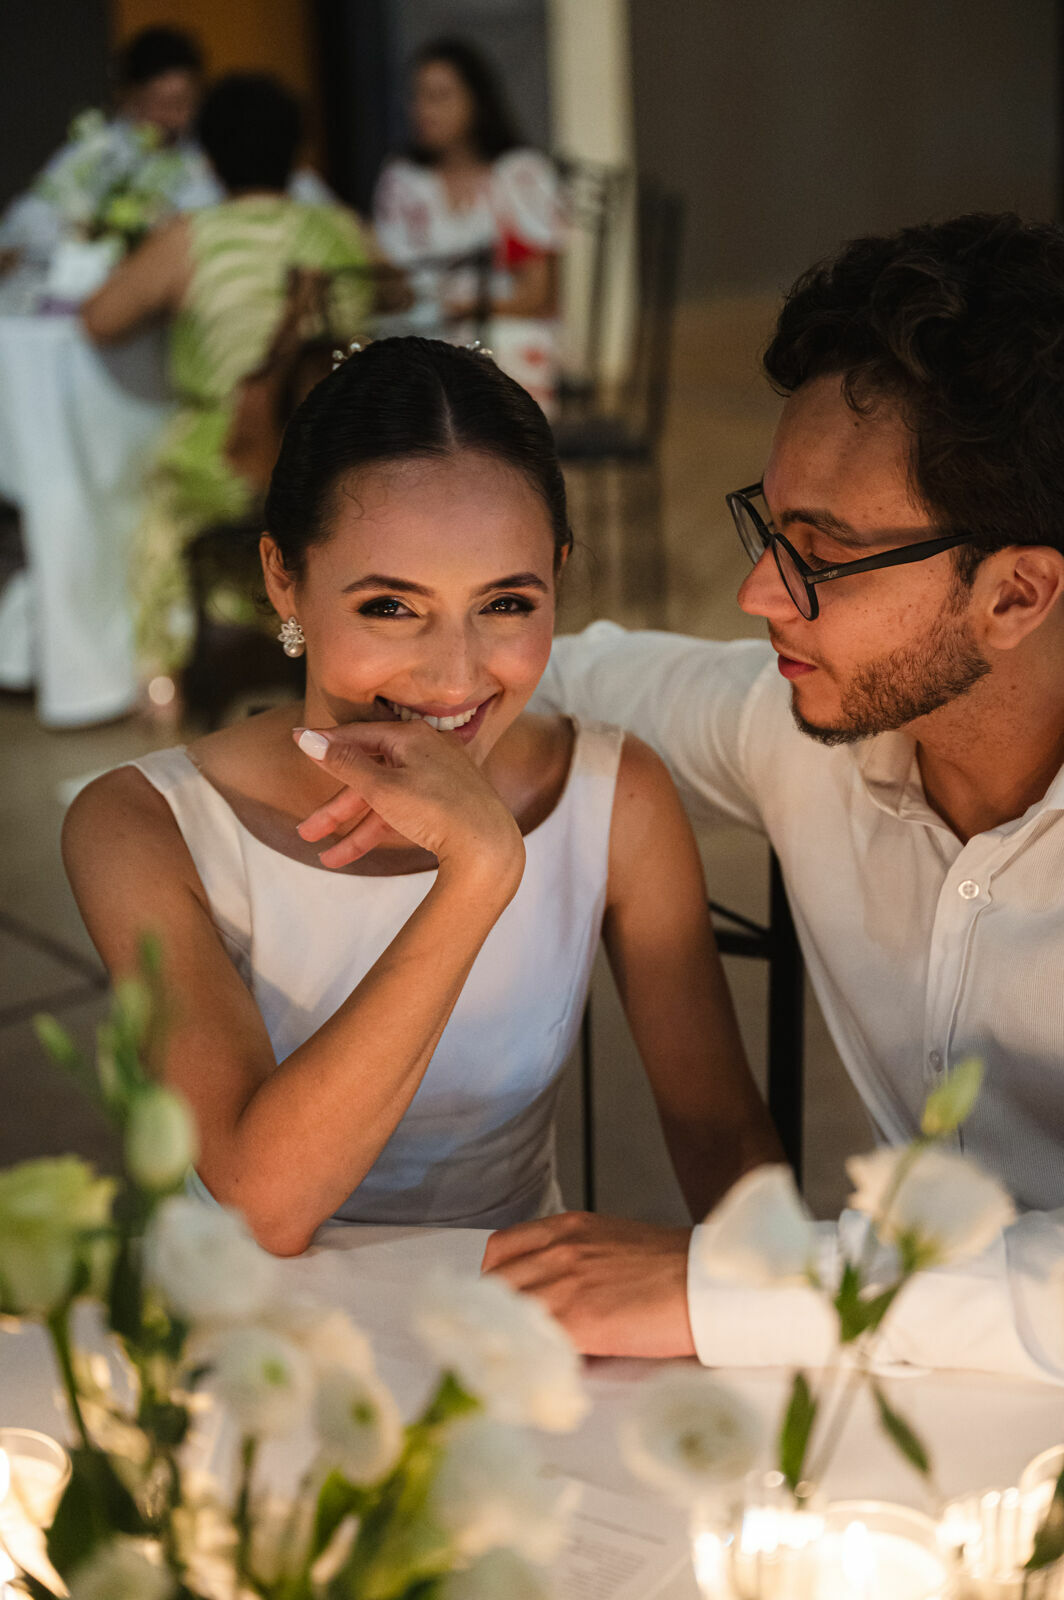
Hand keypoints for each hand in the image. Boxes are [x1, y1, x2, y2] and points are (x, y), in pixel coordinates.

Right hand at [293, 721, 523, 885]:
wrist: (489, 847)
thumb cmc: (438, 810)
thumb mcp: (382, 787)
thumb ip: (343, 763)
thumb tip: (306, 737)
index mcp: (411, 737)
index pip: (358, 735)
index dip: (325, 743)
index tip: (297, 741)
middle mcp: (425, 752)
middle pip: (368, 775)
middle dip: (335, 809)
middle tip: (306, 831)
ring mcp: (437, 780)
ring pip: (383, 801)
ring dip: (353, 830)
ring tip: (327, 860)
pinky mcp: (445, 805)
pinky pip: (402, 814)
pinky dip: (379, 833)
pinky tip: (354, 855)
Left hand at [481, 1211, 695, 1357]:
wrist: (705, 1282)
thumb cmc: (673, 1266)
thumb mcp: (613, 1245)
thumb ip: (578, 1263)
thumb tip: (561, 1301)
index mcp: (567, 1228)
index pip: (499, 1251)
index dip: (493, 1279)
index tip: (497, 1302)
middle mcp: (558, 1250)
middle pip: (495, 1284)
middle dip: (494, 1311)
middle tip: (503, 1336)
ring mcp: (565, 1284)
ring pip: (508, 1313)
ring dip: (509, 1336)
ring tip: (517, 1357)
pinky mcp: (579, 1320)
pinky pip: (535, 1341)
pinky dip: (531, 1356)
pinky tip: (538, 1368)